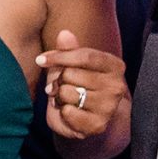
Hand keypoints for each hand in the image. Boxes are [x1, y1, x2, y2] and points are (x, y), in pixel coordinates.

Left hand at [39, 29, 127, 143]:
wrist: (88, 118)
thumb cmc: (79, 85)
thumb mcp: (73, 65)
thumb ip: (69, 50)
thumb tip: (64, 33)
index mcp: (114, 66)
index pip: (84, 56)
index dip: (59, 56)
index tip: (40, 60)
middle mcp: (117, 86)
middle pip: (71, 74)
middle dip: (58, 80)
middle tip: (60, 86)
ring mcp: (109, 106)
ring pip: (68, 93)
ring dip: (60, 97)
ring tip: (66, 99)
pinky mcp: (99, 124)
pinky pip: (68, 112)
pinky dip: (62, 112)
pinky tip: (69, 112)